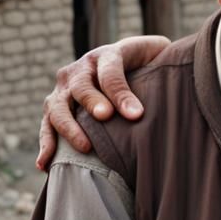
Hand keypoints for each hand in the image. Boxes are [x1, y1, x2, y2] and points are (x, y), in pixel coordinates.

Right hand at [37, 35, 170, 170]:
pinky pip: (46, 124)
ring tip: (85, 147)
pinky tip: (46, 164)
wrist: (124, 59)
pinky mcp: (54, 105)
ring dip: (69, 127)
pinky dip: (45, 143)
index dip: (121, 93)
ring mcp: (64, 87)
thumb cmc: (146, 62)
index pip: (111, 73)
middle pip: (81, 87)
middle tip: (106, 118)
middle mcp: (81, 68)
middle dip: (92, 102)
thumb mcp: (156, 55)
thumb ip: (162, 63)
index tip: (136, 114)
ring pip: (58, 107)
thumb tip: (174, 84)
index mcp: (107, 55)